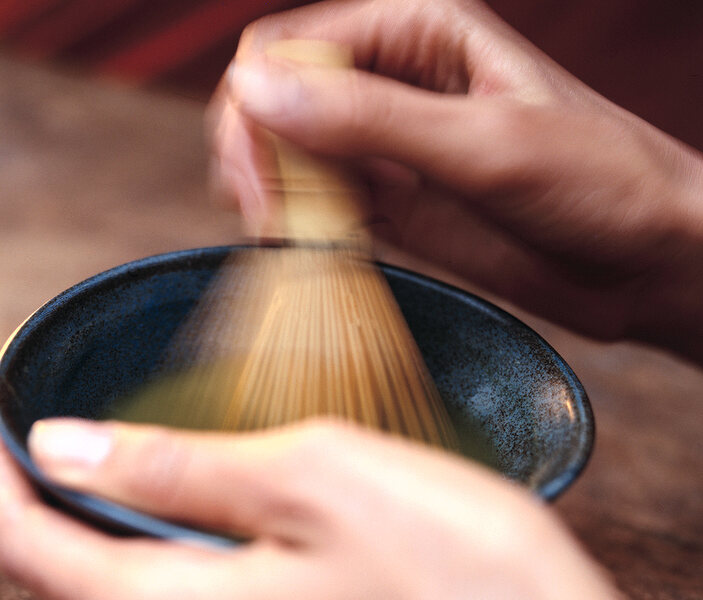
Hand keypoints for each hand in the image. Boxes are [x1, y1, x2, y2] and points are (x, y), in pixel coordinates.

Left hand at [0, 397, 702, 599]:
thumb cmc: (456, 581)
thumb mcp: (307, 480)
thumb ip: (169, 470)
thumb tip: (58, 451)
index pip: (25, 544)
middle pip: (76, 585)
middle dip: (59, 499)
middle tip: (70, 417)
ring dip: (127, 534)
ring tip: (150, 457)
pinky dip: (186, 571)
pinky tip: (233, 525)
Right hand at [209, 0, 702, 358]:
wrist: (649, 261)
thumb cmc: (602, 182)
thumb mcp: (486, 145)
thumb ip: (372, 121)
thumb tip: (257, 92)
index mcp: (419, 32)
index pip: (291, 49)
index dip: (258, 108)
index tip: (258, 182)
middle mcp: (396, 84)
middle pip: (279, 102)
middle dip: (257, 156)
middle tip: (267, 221)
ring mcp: (393, 151)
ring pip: (292, 160)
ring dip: (272, 199)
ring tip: (287, 243)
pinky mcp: (398, 211)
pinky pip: (324, 212)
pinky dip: (302, 234)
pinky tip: (310, 257)